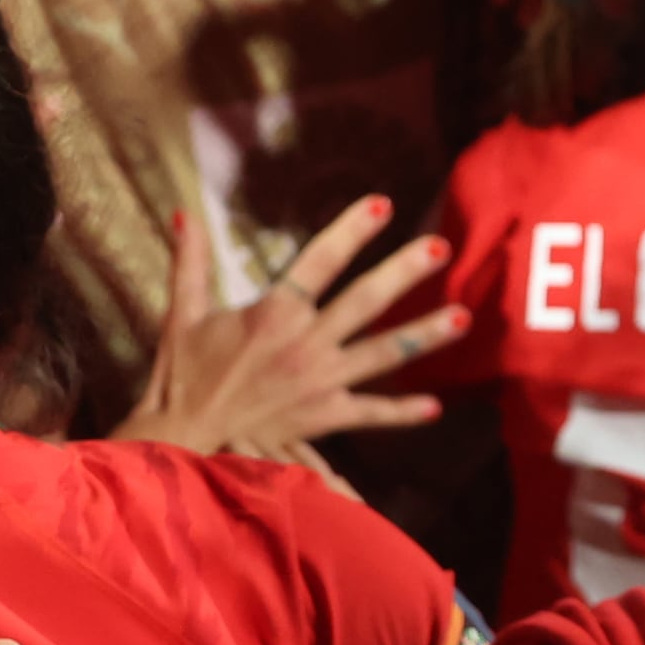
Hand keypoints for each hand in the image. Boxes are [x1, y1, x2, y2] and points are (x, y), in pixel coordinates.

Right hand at [119, 194, 464, 465]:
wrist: (182, 440)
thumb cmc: (182, 376)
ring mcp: (321, 382)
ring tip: (462, 318)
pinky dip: (402, 412)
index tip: (383, 204)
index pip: (321, 260)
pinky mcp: (324, 417)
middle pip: (365, 300)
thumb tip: (185, 214)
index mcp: (274, 313)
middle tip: (440, 248)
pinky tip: (434, 405)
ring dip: (425, 335)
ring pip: (383, 353)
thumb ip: (190, 262)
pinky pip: (370, 413)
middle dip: (404, 273)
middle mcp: (306, 343)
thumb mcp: (183, 314)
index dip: (352, 230)